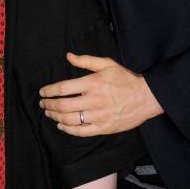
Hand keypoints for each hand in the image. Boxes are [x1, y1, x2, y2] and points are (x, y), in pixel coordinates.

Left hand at [39, 53, 163, 136]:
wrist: (147, 97)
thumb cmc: (126, 79)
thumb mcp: (107, 64)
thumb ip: (86, 60)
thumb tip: (68, 56)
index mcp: (92, 84)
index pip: (63, 88)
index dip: (49, 91)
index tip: (42, 93)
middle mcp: (94, 100)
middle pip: (63, 106)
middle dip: (48, 105)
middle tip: (42, 104)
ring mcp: (99, 116)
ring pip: (69, 120)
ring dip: (55, 117)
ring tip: (49, 113)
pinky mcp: (104, 128)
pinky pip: (81, 132)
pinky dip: (68, 130)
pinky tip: (62, 126)